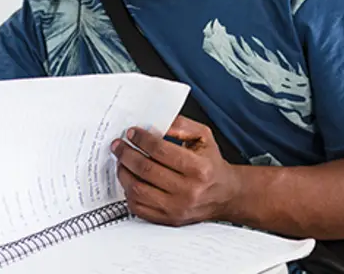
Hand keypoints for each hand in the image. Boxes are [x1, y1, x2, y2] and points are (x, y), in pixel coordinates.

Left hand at [111, 116, 240, 226]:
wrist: (224, 194)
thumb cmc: (211, 164)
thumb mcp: (204, 137)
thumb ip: (181, 126)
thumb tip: (156, 123)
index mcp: (199, 168)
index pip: (161, 151)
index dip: (142, 140)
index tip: (132, 133)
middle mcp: (188, 190)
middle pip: (146, 169)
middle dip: (126, 154)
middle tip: (119, 145)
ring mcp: (177, 208)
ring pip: (137, 189)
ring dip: (123, 172)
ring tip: (121, 161)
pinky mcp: (168, 219)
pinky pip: (138, 207)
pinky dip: (128, 191)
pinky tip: (129, 179)